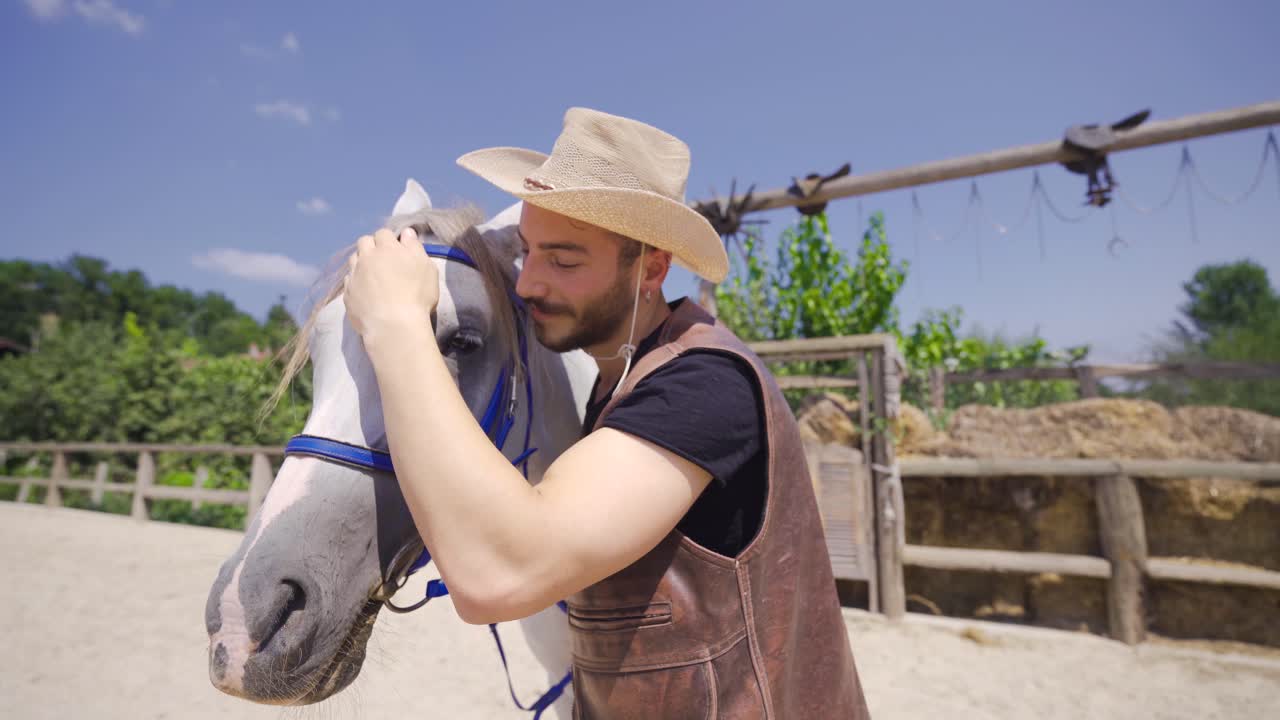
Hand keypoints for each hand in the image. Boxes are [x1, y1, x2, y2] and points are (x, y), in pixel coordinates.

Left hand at [343, 227, 437, 342]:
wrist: (394, 325)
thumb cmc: (417, 296)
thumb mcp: (427, 268)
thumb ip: (415, 247)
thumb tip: (406, 233)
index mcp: (387, 248)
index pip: (384, 233)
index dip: (390, 240)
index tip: (397, 250)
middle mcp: (367, 257)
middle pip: (364, 242)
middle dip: (372, 247)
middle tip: (383, 260)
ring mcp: (354, 275)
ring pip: (353, 260)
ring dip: (362, 262)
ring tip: (373, 275)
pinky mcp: (348, 294)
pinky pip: (349, 281)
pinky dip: (356, 282)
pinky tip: (366, 292)